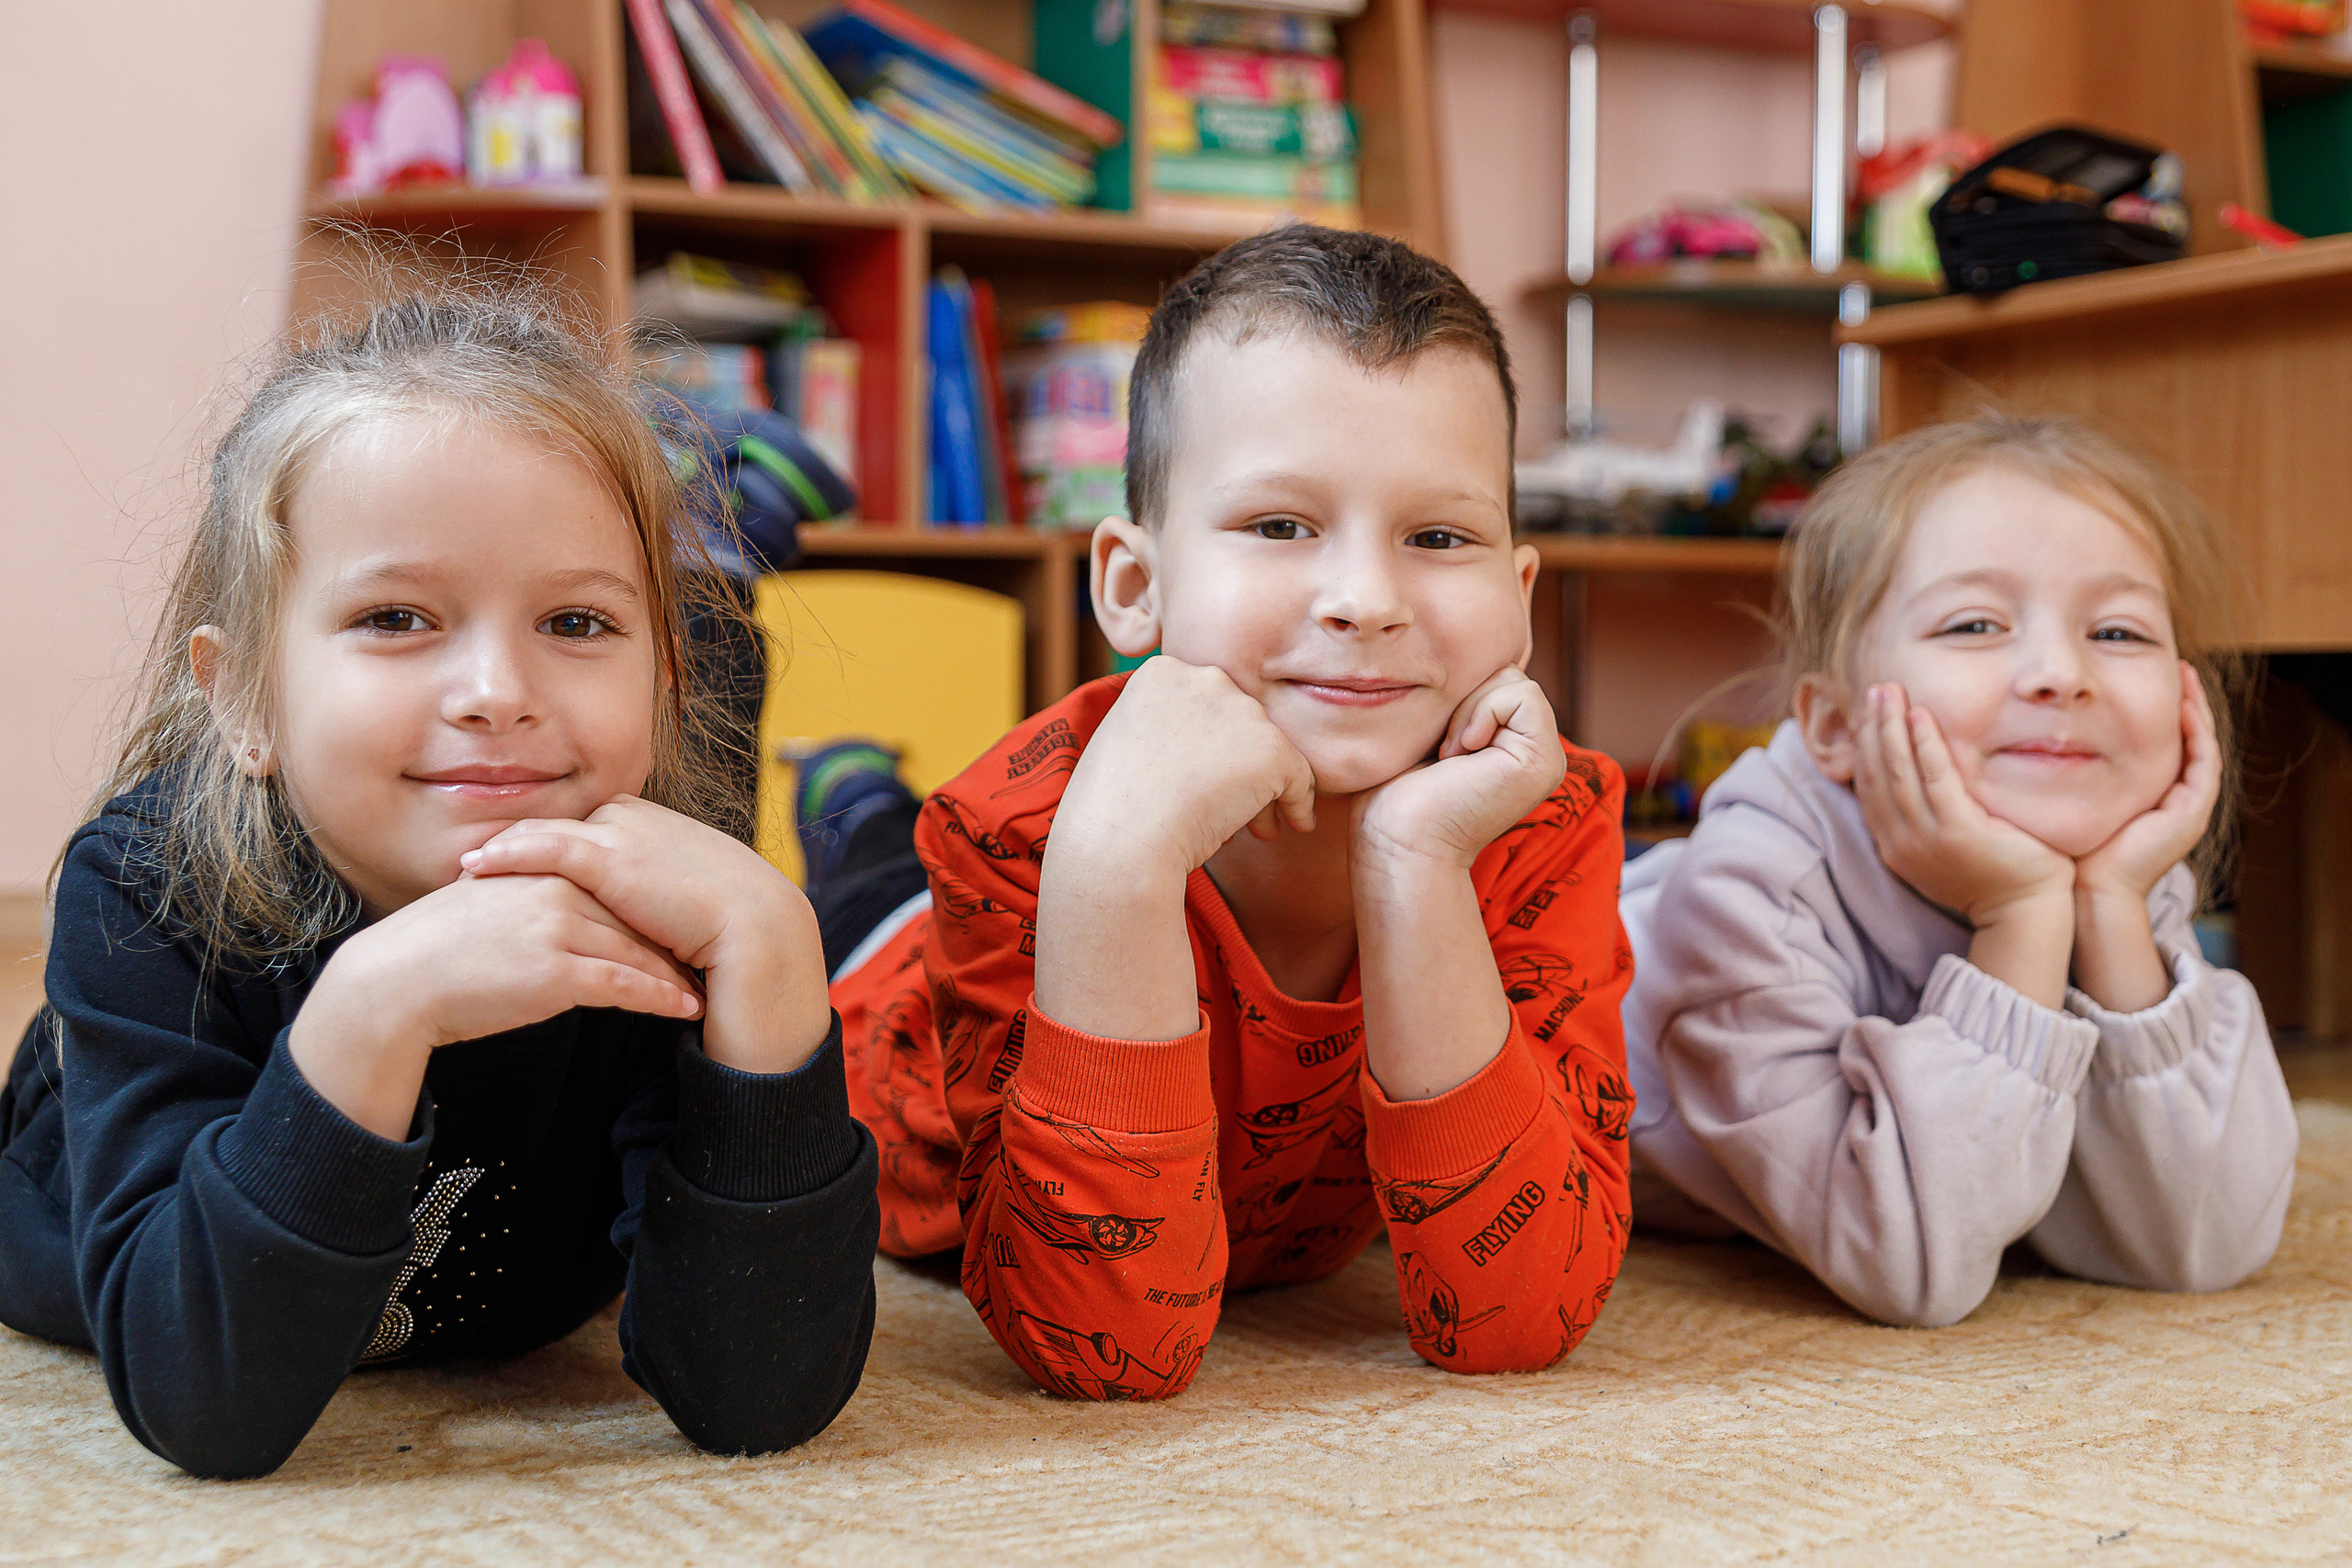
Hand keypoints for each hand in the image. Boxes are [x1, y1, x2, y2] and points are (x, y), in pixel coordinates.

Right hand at [292, 872, 702, 1137]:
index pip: (617, 887)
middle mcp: (556, 892)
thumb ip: (539, 898)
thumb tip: (574, 907)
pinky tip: (685, 1009)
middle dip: (679, 939)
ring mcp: (556, 930)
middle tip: (716, 956)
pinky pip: (622, 986)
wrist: (395, 984)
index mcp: (544, 870)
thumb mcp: (495, 907)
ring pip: (636, 951)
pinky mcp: (553, 973)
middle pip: (636, 917)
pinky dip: (659, 997)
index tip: (690, 925)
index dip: (657, 910)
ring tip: (710, 987)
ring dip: (678, 972)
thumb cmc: (441, 952)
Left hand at [462, 797, 830, 1073]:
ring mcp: (621, 833)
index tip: (507, 863)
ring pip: (543, 833)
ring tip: (466, 866)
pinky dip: (507, 852)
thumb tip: (632, 917)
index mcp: (650, 823)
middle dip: (515, 843)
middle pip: (557, 827)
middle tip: (472, 864)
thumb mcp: (681, 900)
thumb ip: (649, 895)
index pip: (582, 830)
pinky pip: (544, 847)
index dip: (542, 846)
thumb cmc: (725, 927)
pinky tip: (477, 864)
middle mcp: (633, 817)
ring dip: (501, 847)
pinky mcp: (610, 856)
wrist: (756, 930)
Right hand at [1049, 657, 1317, 886]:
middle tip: (1226, 806)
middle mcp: (1206, 678)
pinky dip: (1299, 804)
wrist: (1119, 839)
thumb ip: (1164, 727)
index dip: (1207, 746)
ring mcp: (1242, 711)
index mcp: (1163, 671)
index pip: (1204, 703)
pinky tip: (1294, 825)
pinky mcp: (1272, 748)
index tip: (1196, 782)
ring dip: (1262, 787)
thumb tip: (1207, 747)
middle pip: (1239, 722)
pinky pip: (1300, 778)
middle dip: (1237, 764)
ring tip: (1254, 828)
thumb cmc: (1110, 808)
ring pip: (1269, 751)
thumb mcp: (1124, 743)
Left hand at [1352, 666, 1565, 874]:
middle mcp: (1535, 751)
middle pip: (1504, 673)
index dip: (1458, 695)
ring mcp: (1546, 756)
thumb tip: (1460, 655)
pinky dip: (1482, 713)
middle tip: (1443, 751)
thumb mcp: (1431, 732)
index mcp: (1512, 745)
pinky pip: (1521, 693)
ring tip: (1450, 755)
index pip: (1494, 677)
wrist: (1398, 840)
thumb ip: (1459, 702)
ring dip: (1467, 710)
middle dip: (1463, 700)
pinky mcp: (1545, 759)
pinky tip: (1463, 752)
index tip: (1436, 745)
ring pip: (1512, 679)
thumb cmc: (1396, 793)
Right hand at [1853, 684, 2075, 926]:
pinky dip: (1923, 745)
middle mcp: (1900, 842)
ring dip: (1889, 727)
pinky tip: (1919, 715)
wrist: (2025, 913)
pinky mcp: (1957, 832)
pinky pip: (1934, 779)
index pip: (1868, 786)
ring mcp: (1925, 839)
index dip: (1865, 746)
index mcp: (1894, 846)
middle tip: (1875, 689)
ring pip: (1896, 772)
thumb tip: (1924, 782)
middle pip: (1875, 774)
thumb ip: (1930, 818)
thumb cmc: (1995, 877)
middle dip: (1871, 728)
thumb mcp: (1947, 847)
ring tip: (1889, 691)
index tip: (1869, 713)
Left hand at [2068, 663, 2216, 1011]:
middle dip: (2182, 699)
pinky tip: (2185, 704)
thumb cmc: (2067, 850)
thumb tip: (2024, 734)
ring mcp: (2187, 804)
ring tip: (2186, 671)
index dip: (2154, 706)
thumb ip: (2058, 769)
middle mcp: (2172, 797)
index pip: (2157, 740)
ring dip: (2196, 706)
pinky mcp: (2191, 810)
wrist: (2087, 893)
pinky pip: (2204, 760)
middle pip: (2184, 736)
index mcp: (2145, 794)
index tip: (2138, 672)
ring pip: (2200, 742)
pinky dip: (2198, 730)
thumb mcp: (2065, 797)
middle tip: (2175, 661)